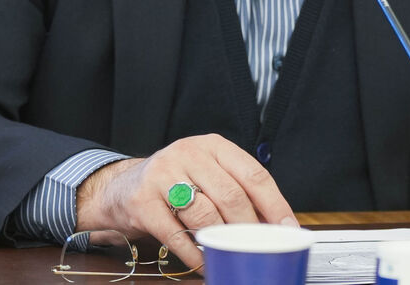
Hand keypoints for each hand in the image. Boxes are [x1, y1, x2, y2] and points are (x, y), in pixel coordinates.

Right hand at [75, 134, 297, 269]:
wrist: (121, 187)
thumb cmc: (174, 183)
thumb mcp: (206, 173)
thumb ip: (236, 189)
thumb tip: (274, 223)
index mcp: (212, 146)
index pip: (253, 174)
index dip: (274, 204)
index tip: (287, 228)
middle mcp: (188, 153)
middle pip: (231, 195)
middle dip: (249, 227)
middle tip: (258, 247)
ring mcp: (162, 175)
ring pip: (204, 214)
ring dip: (221, 241)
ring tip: (230, 254)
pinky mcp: (143, 201)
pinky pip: (175, 233)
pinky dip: (193, 253)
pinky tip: (203, 263)